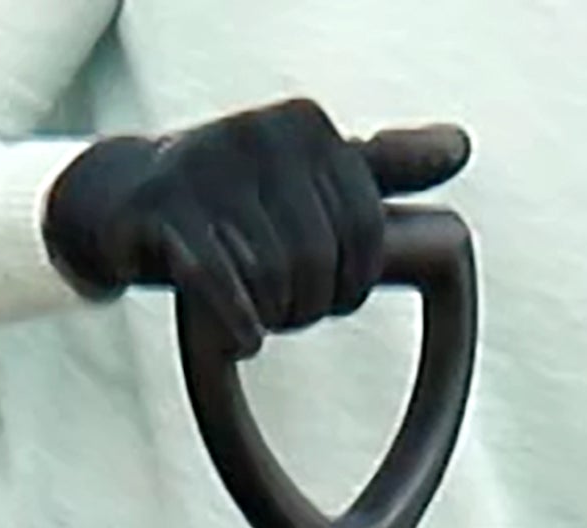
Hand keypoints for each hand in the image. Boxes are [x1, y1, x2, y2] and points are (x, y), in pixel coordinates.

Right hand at [43, 101, 469, 357]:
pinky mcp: (169, 210)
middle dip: (309, 304)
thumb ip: (385, 168)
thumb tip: (461, 146)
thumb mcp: (312, 179)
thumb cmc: (236, 201)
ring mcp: (213, 167)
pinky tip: (241, 340)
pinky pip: (225, 286)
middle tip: (284, 308)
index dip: (352, 282)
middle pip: (322, 262)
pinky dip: (239, 326)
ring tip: (255, 313)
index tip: (327, 291)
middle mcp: (266, 134)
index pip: (367, 231)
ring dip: (272, 318)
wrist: (125, 203)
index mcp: (310, 129)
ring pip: (277, 280)